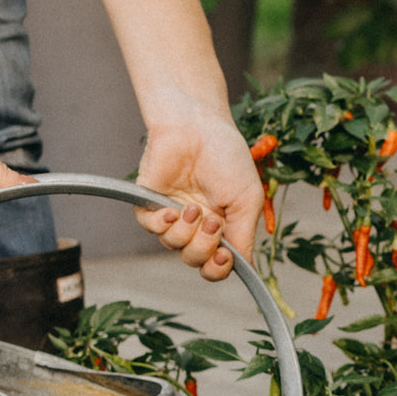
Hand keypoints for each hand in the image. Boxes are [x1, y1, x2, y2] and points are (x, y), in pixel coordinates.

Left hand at [133, 90, 262, 281]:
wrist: (199, 125)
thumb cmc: (227, 157)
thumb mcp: (247, 201)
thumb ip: (245, 238)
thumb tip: (247, 270)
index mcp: (223, 226)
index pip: (217, 263)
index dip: (219, 268)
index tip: (225, 256)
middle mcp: (197, 224)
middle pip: (195, 260)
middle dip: (204, 248)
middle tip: (211, 223)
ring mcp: (173, 214)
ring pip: (172, 246)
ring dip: (185, 233)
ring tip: (193, 208)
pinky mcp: (149, 201)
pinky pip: (150, 227)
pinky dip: (161, 224)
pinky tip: (171, 210)